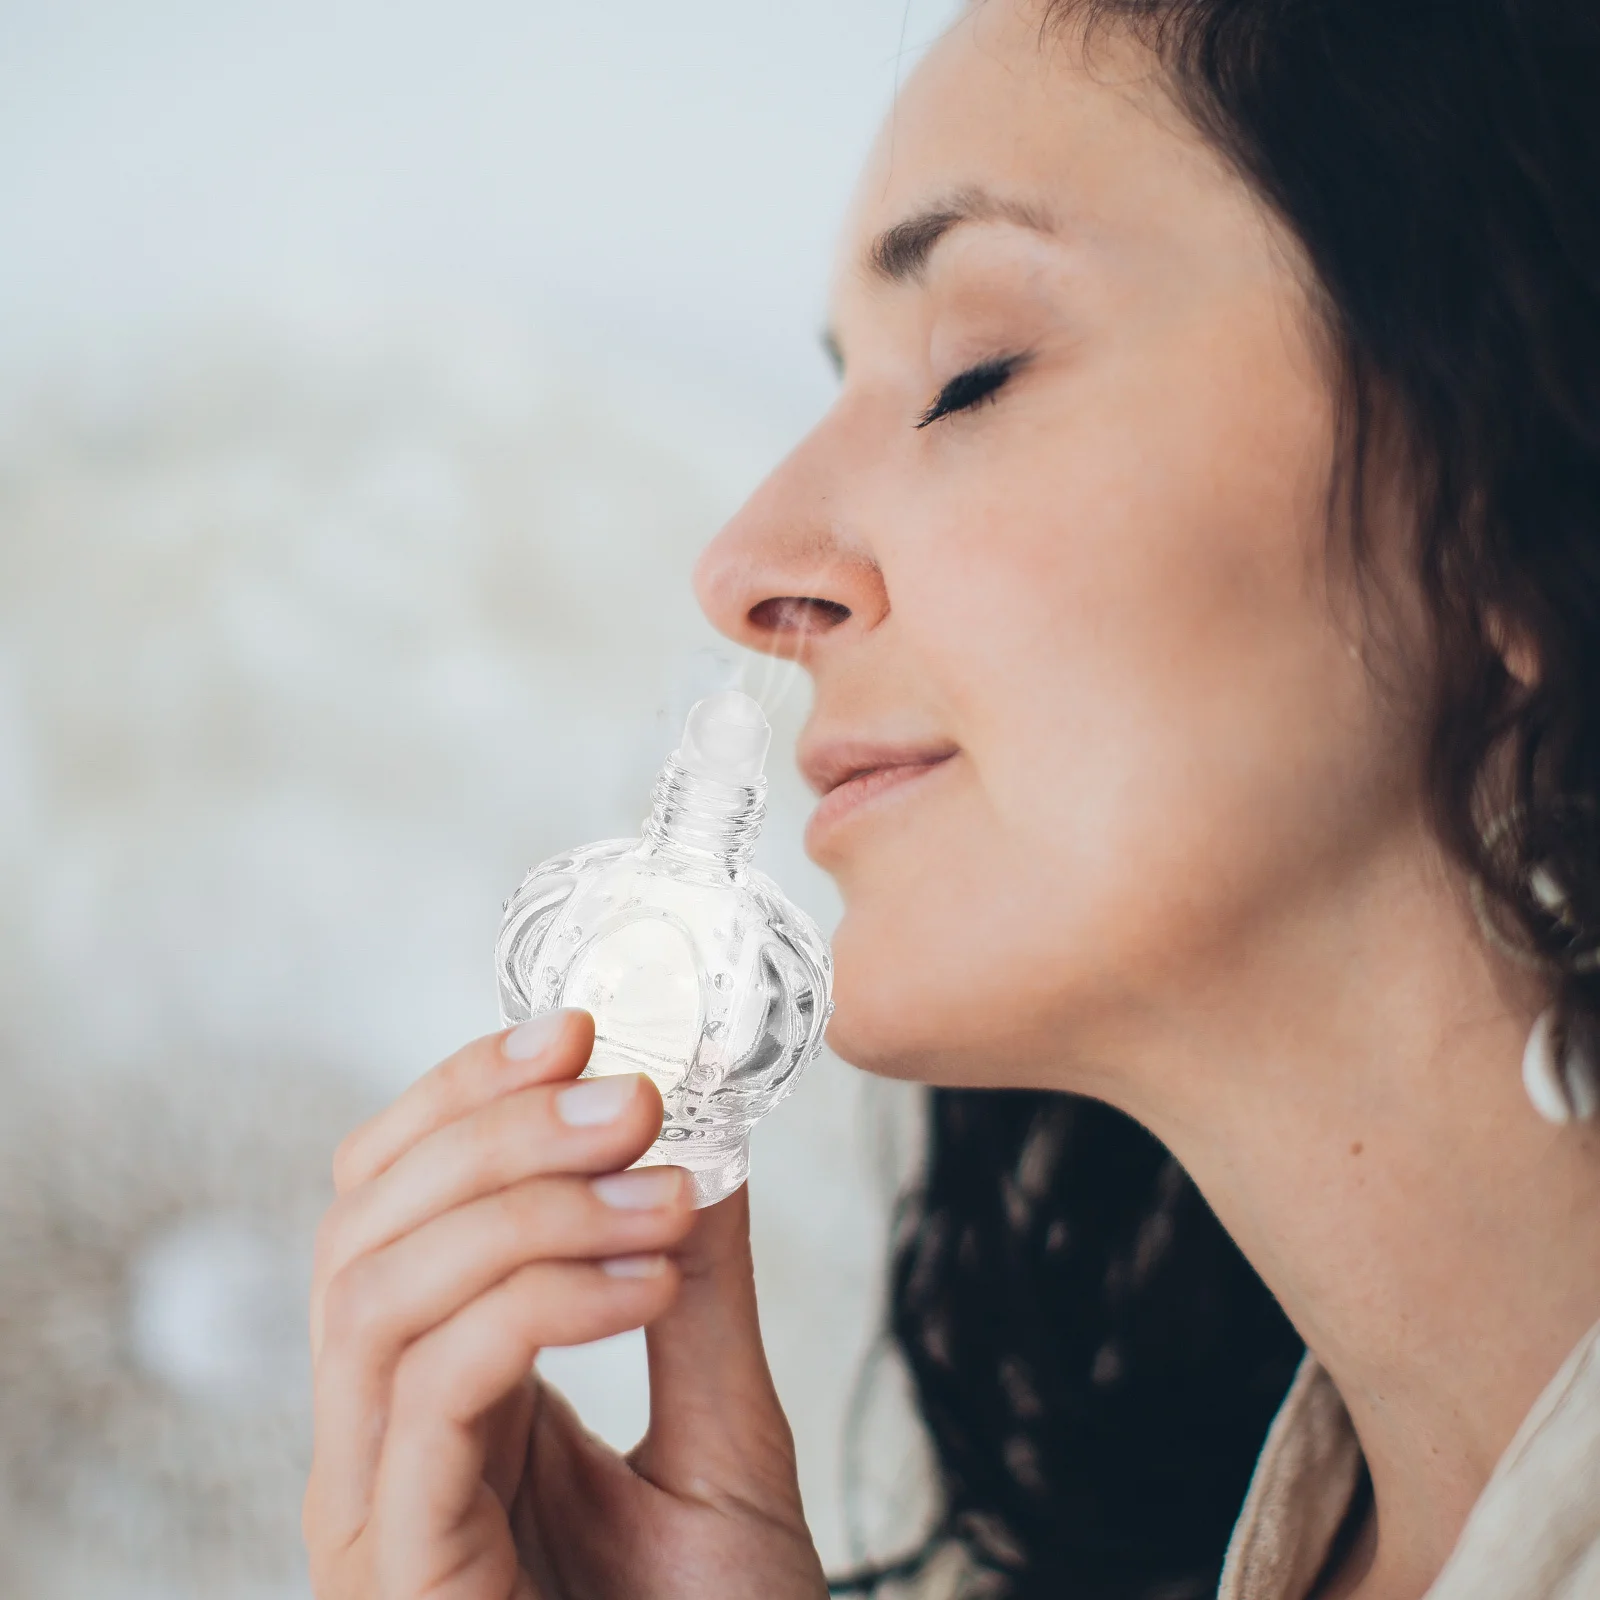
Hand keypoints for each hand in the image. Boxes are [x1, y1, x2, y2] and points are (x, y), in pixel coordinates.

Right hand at [304, 1008, 827, 1599]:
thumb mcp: (728, 1436)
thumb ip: (701, 1291)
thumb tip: (707, 1136)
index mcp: (444, 1386)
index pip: (395, 1196)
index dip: (467, 1092)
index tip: (580, 1022)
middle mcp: (383, 1435)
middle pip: (365, 1221)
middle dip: (497, 1128)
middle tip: (634, 1093)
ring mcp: (376, 1503)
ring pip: (377, 1288)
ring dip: (527, 1203)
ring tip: (665, 1194)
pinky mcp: (396, 1565)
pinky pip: (427, 1388)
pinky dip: (536, 1301)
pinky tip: (648, 1283)